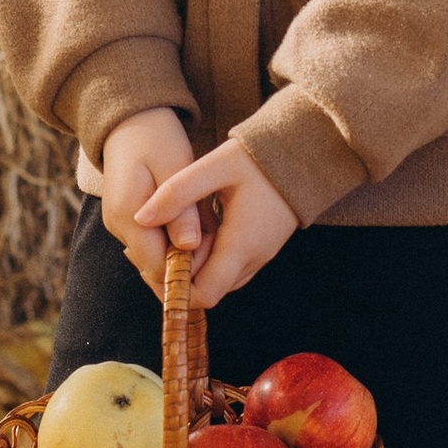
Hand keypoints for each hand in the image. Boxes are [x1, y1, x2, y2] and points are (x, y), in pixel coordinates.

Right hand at [100, 107, 202, 294]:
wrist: (131, 122)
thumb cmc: (156, 139)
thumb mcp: (175, 167)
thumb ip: (182, 208)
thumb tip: (190, 246)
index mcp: (127, 215)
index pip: (156, 267)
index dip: (187, 270)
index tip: (215, 256)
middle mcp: (119, 227)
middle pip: (155, 268)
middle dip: (188, 264)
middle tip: (217, 244)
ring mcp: (122, 226)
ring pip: (156, 257)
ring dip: (183, 253)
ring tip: (208, 231)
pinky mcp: (129, 221)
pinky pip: (154, 243)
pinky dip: (175, 241)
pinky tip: (195, 226)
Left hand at [139, 136, 298, 309]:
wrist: (305, 153)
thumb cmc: (260, 158)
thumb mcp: (215, 166)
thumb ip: (178, 192)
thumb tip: (142, 219)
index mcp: (241, 245)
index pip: (203, 295)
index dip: (174, 287)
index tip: (152, 261)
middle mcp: (253, 259)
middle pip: (207, 290)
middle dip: (178, 274)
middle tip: (152, 240)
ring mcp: (260, 256)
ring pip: (217, 279)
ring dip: (192, 265)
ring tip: (167, 233)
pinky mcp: (261, 248)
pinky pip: (229, 267)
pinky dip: (207, 258)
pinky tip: (192, 231)